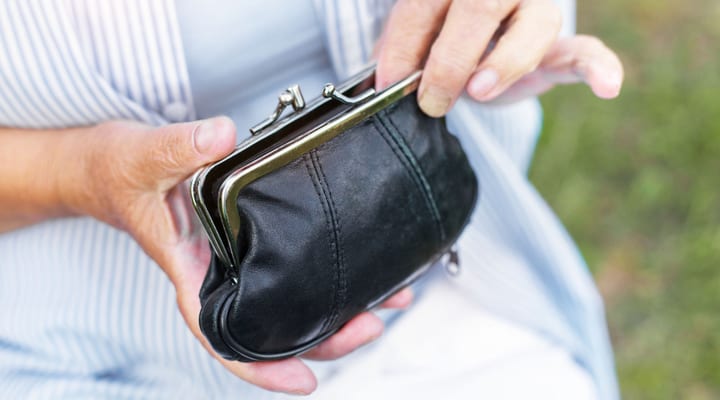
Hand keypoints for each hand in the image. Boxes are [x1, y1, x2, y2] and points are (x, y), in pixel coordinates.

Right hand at [61, 117, 412, 393]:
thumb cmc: (117, 172)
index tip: (304, 381)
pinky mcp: (249, 236)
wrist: (111, 164)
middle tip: (371, 325)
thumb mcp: (141, 156)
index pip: (222, 334)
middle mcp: (217, 271)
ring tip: (387, 299)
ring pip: (289, 299)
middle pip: (271, 327)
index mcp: (189, 269)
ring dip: (337, 307)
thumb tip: (220, 138)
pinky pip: (291, 264)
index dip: (261, 366)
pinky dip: (327, 269)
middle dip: (324, 337)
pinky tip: (362, 260)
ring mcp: (236, 257)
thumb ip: (178, 147)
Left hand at [375, 0, 622, 115]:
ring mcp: (536, 10)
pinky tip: (607, 84)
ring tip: (478, 91)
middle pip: (479, 8)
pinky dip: (599, 67)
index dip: (404, 42)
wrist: (486, 37)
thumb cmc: (445, 34)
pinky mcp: (561, 45)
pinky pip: (587, 49)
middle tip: (429, 100)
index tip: (387, 82)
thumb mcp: (420, 33)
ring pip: (533, 28)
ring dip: (504, 63)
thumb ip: (406, 44)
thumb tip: (384, 79)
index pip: (428, 2)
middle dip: (449, 61)